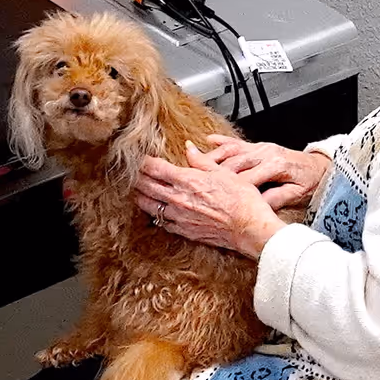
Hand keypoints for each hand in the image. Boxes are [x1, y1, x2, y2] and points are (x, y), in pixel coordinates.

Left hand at [135, 144, 287, 258]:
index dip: (143, 162)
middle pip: (147, 186)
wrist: (249, 228)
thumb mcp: (223, 173)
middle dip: (136, 178)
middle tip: (131, 173)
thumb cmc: (242, 200)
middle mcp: (178, 199)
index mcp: (187, 181)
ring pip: (149, 206)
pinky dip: (155, 215)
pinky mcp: (184, 231)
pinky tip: (154, 212)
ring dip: (140, 197)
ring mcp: (179, 217)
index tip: (138, 158)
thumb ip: (201, 160)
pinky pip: (162, 222)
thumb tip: (189, 147)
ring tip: (136, 191)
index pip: (154, 168)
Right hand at [200, 135, 330, 211]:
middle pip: (233, 163)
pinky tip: (207, 141)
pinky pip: (236, 141)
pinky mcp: (259, 145)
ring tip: (192, 163)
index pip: (247, 179)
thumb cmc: (309, 182)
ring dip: (211, 157)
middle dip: (213, 172)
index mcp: (275, 166)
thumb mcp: (297, 194)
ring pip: (231, 151)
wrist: (321, 167)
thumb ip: (277, 198)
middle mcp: (265, 153)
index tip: (215, 198)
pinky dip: (220, 142)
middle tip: (195, 179)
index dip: (230, 189)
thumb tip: (259, 206)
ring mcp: (260, 147)